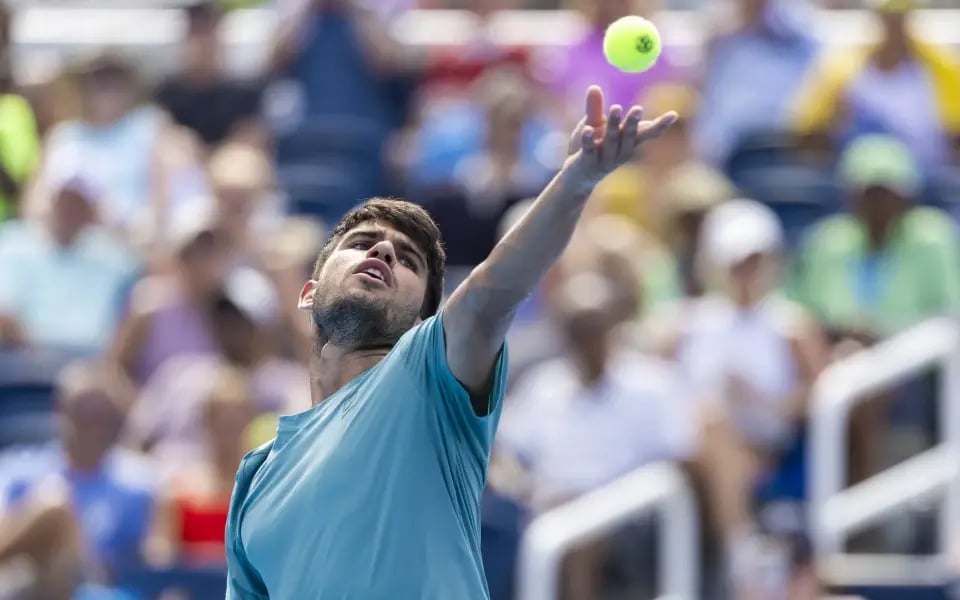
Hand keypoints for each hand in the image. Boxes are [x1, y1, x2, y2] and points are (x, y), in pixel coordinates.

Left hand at [562, 85, 677, 193]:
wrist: (576, 178)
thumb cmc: (591, 148)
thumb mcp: (592, 125)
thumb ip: (594, 108)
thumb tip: (594, 86)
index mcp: (628, 141)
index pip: (646, 132)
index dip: (660, 125)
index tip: (674, 114)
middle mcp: (620, 152)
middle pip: (629, 136)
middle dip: (633, 122)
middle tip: (638, 108)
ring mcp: (605, 160)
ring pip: (611, 141)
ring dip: (613, 125)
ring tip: (616, 108)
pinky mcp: (588, 164)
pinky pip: (589, 150)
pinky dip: (589, 139)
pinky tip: (587, 128)